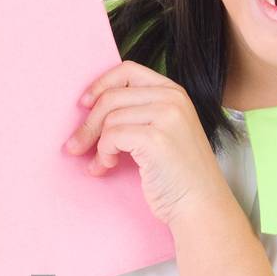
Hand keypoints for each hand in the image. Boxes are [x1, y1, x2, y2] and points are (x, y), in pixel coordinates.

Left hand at [63, 61, 227, 229]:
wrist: (201, 205)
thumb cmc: (180, 176)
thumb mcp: (165, 132)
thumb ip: (140, 113)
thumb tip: (90, 107)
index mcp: (175, 92)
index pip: (128, 70)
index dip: (101, 85)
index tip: (85, 104)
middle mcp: (173, 99)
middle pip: (112, 97)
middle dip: (88, 123)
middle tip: (75, 145)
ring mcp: (166, 117)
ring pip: (109, 118)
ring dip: (97, 145)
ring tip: (101, 164)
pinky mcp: (155, 139)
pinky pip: (111, 137)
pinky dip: (103, 154)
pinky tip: (108, 166)